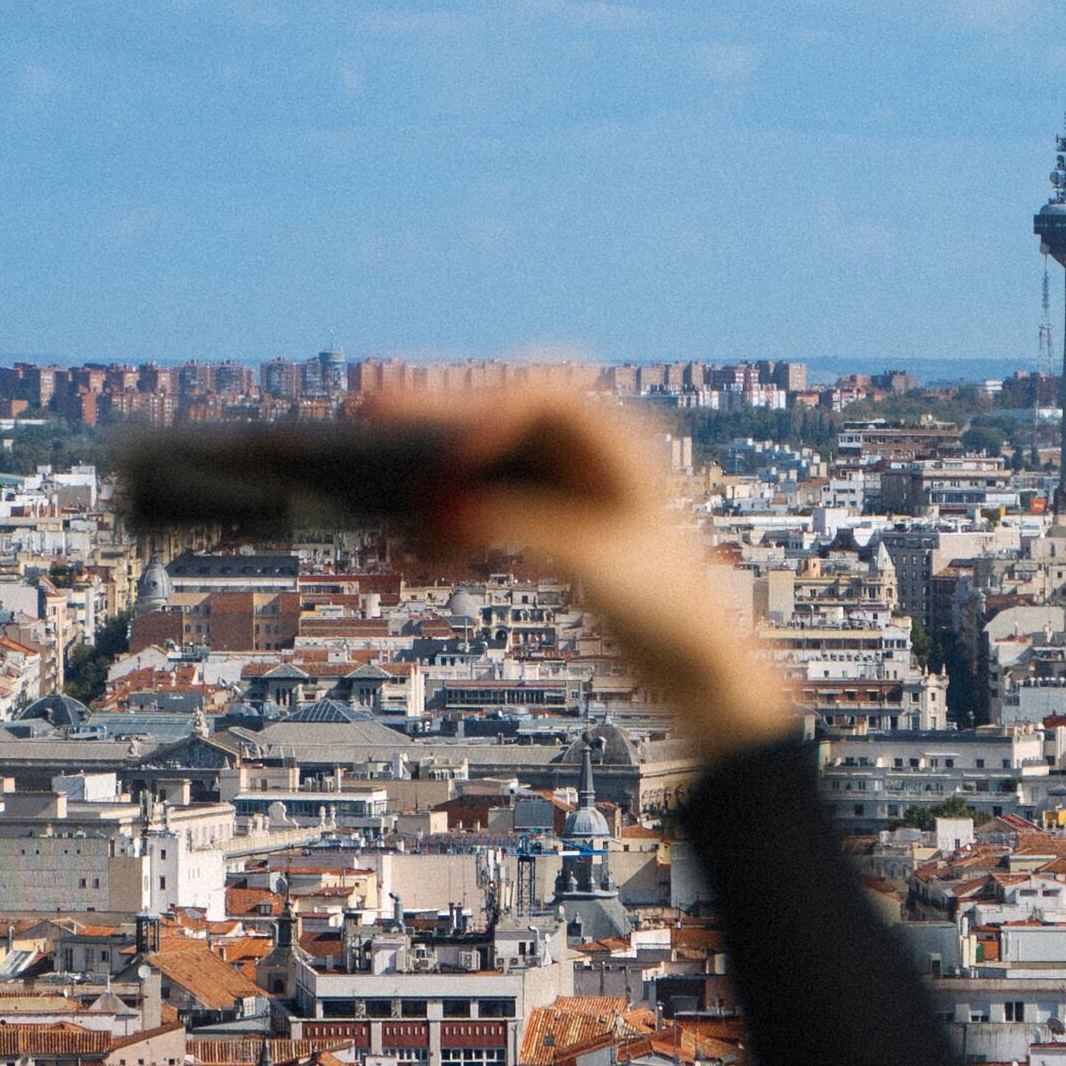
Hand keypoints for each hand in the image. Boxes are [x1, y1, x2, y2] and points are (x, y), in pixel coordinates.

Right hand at [355, 375, 800, 768]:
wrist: (697, 668)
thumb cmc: (670, 612)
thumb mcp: (599, 567)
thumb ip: (528, 529)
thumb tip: (449, 509)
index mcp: (623, 443)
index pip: (547, 397)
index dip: (493, 411)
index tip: (455, 456)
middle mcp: (592, 452)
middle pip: (502, 412)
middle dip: (436, 414)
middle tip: (368, 406)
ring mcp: (567, 487)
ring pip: (485, 461)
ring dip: (434, 475)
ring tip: (373, 488)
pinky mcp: (546, 526)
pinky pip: (484, 508)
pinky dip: (450, 526)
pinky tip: (416, 554)